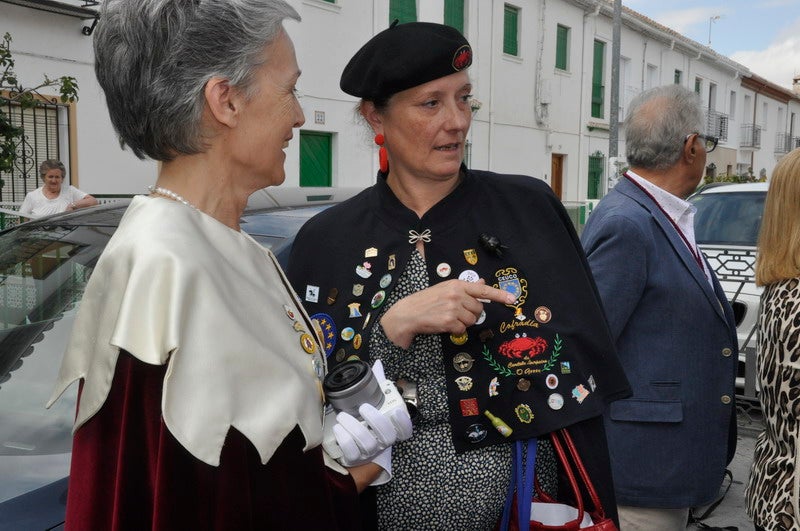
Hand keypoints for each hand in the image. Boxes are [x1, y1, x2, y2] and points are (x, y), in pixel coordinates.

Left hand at [329, 360, 411, 465]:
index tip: (396, 411)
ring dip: (354, 428)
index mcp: (390, 429)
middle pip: (387, 436)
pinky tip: (339, 429)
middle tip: (363, 408)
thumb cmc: (363, 420)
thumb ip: (377, 386)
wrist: (349, 445)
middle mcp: (382, 442)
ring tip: (342, 416)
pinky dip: (344, 439)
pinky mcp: (354, 459)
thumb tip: (377, 364)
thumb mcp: (372, 403)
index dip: (404, 422)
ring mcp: (369, 452)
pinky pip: (351, 452)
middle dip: (376, 421)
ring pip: (367, 444)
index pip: (405, 430)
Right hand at [380, 279, 516, 348]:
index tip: (512, 299)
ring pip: (472, 321)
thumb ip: (465, 288)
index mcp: (457, 284)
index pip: (482, 290)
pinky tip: (444, 325)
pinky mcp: (448, 321)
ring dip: (463, 323)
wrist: (407, 313)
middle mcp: (456, 294)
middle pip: (478, 309)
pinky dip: (455, 330)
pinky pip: (462, 329)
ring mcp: (453, 308)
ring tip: (448, 318)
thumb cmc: (426, 300)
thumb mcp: (445, 289)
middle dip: (471, 314)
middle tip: (456, 313)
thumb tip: (483, 283)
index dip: (499, 295)